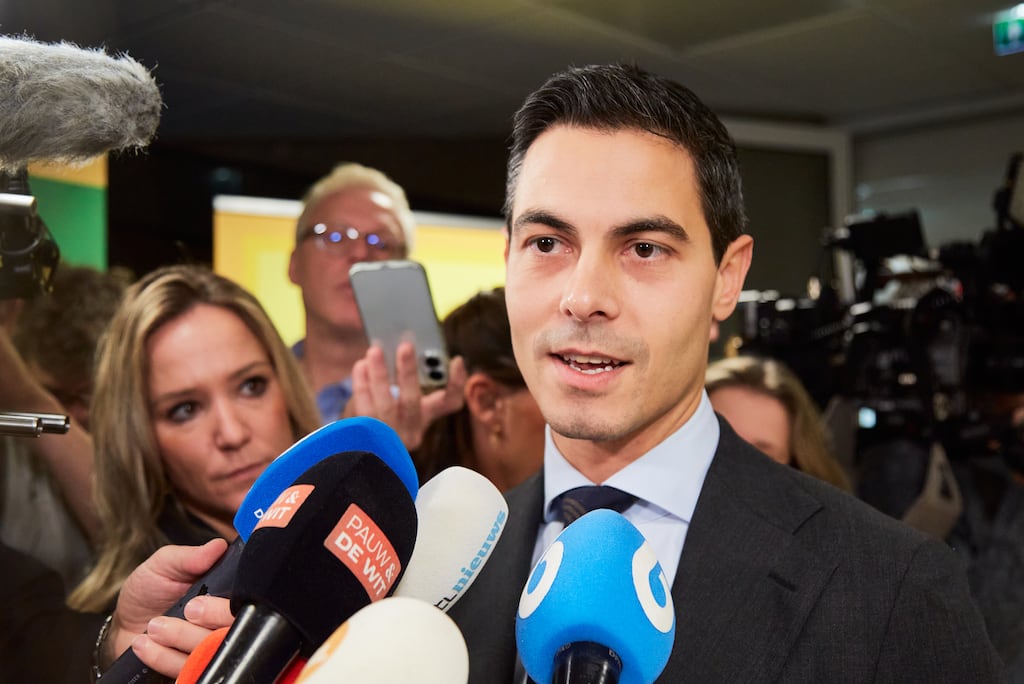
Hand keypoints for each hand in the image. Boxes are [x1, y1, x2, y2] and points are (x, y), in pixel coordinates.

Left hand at [105, 539, 233, 677]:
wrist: (125, 628)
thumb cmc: (148, 591)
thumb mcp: (164, 565)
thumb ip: (189, 556)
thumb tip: (218, 545)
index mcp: (226, 591)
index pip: (246, 599)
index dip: (225, 604)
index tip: (198, 602)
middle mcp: (224, 620)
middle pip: (233, 627)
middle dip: (206, 620)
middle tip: (184, 611)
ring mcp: (210, 646)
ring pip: (211, 649)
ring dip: (179, 637)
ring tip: (154, 626)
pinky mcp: (195, 667)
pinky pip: (189, 669)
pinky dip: (163, 656)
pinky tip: (145, 643)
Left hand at [346, 342, 466, 449]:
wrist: (361, 441)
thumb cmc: (385, 409)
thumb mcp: (401, 397)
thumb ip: (407, 376)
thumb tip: (399, 348)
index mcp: (427, 415)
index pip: (450, 403)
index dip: (456, 383)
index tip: (456, 360)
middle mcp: (412, 430)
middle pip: (412, 401)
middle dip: (409, 372)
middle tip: (405, 346)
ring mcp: (390, 437)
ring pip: (386, 405)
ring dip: (380, 375)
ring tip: (375, 351)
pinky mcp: (368, 437)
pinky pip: (365, 409)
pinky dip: (362, 385)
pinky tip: (361, 366)